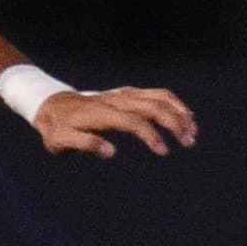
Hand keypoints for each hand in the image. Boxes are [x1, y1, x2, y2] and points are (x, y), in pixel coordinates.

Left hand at [35, 86, 197, 159]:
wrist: (54, 106)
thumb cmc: (58, 129)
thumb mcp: (61, 141)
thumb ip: (84, 145)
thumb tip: (110, 152)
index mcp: (101, 114)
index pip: (133, 121)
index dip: (151, 135)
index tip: (164, 151)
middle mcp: (116, 100)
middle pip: (153, 105)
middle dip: (175, 122)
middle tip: (189, 142)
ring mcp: (124, 94)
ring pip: (159, 97)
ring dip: (179, 112)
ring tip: (193, 131)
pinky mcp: (129, 93)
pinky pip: (157, 94)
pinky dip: (175, 103)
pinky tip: (186, 117)